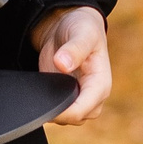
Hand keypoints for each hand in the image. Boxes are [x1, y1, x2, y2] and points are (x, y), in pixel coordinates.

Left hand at [29, 6, 110, 123]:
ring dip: (53, 110)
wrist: (71, 24)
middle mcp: (93, 95)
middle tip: (42, 93)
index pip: (83, 110)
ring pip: (67, 119)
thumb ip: (74, 48)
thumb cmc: (83, 27)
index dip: (64, 112)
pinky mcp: (66, 96)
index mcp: (101, 83)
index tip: (48, 104)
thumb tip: (63, 64)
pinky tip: (42, 91)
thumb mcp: (82, 33)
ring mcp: (80, 97)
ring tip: (43, 88)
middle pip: (76, 119)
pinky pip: (59, 111)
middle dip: (59, 112)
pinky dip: (49, 106)